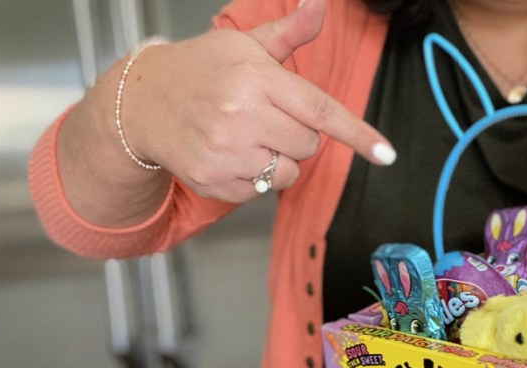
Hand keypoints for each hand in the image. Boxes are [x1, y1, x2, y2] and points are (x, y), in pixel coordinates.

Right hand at [125, 0, 394, 202]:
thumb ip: (290, 32)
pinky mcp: (213, 180)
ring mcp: (225, 151)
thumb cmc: (202, 69)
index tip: (386, 154)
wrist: (140, 102)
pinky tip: (229, 153)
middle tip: (265, 116)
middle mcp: (241, 115)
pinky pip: (259, 191)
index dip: (358, 134)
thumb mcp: (244, 44)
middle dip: (297, 133)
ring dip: (277, 159)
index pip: (321, 111)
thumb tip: (322, 3)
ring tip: (246, 136)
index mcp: (256, 78)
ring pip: (287, 172)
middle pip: (309, 144)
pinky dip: (252, 177)